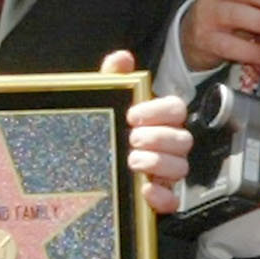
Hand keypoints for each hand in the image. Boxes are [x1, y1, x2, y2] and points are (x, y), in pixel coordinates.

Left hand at [98, 47, 192, 215]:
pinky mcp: (157, 196)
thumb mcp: (100, 101)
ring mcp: (163, 172)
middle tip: (133, 139)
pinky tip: (145, 190)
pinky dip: (162, 196)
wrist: (76, 171)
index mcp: (156, 121)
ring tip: (133, 162)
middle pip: (183, 139)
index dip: (159, 111)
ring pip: (181, 167)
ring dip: (160, 164)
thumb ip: (112, 77)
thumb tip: (123, 58)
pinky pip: (172, 200)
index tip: (133, 115)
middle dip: (159, 138)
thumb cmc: (97, 131)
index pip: (176, 109)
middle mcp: (165, 146)